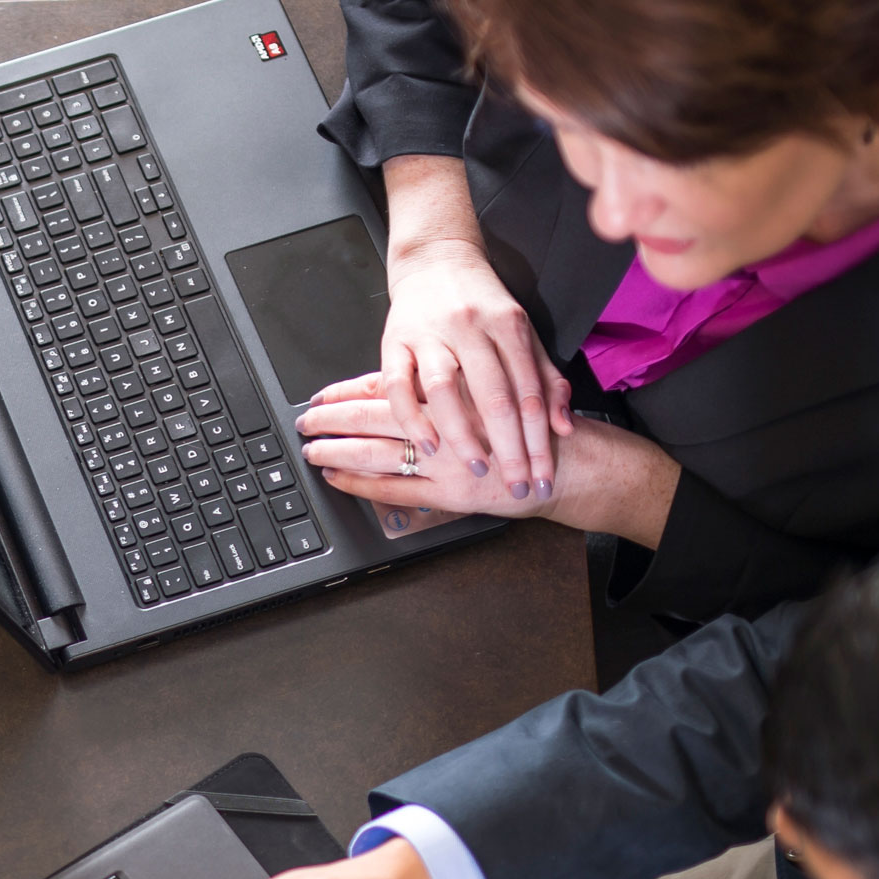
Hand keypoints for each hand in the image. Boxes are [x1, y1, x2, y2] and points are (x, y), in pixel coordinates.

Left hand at [296, 380, 681, 546]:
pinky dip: (361, 484)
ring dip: (338, 450)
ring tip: (309, 448)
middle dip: (333, 420)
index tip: (317, 396)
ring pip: (378, 452)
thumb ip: (442, 384)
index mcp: (455, 388)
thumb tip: (385, 384)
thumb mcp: (493, 384)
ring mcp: (447, 461)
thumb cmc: (533, 422)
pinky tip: (336, 478)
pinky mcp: (451, 494)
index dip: (347, 393)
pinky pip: (395, 490)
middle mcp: (448, 422)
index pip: (388, 387)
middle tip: (302, 421)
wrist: (576, 462)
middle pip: (374, 417)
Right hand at [379, 223, 573, 499]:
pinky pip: (397, 384)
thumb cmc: (483, 302)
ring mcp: (430, 333)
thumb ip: (546, 378)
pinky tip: (426, 444)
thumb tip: (563, 426)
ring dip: (461, 435)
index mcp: (509, 325)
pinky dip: (411, 417)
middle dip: (509, 449)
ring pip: (446, 391)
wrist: (436, 258)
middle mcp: (470, 327)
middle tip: (516, 486)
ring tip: (477, 470)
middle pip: (494, 397)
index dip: (539, 441)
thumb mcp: (524, 333)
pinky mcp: (394, 340)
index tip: (543, 476)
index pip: (530, 393)